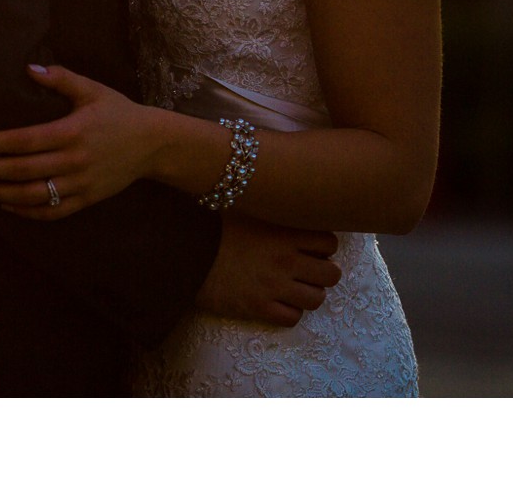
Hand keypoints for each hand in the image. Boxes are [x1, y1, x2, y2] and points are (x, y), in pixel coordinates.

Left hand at [0, 64, 159, 219]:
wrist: (153, 144)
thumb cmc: (118, 113)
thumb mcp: (92, 90)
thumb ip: (61, 79)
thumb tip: (29, 69)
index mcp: (72, 132)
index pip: (24, 141)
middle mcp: (73, 161)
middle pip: (22, 170)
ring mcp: (80, 184)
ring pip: (32, 195)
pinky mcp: (86, 199)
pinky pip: (51, 211)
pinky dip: (26, 211)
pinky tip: (4, 204)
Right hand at [195, 212, 340, 326]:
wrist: (181, 253)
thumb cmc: (209, 225)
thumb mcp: (243, 207)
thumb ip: (271, 207)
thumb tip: (285, 194)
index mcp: (283, 233)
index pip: (330, 243)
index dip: (322, 246)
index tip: (309, 246)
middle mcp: (285, 261)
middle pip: (331, 274)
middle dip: (322, 272)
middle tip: (305, 269)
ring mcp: (273, 287)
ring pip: (317, 299)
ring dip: (308, 294)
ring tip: (292, 287)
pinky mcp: (258, 308)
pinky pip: (293, 318)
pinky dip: (289, 312)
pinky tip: (276, 302)